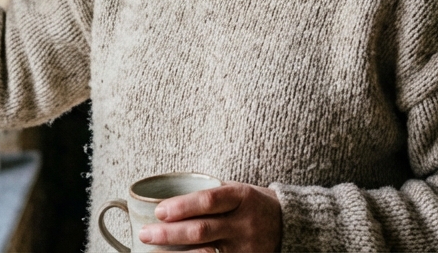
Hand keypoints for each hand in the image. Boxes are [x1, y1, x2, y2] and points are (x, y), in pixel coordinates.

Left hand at [138, 182, 281, 252]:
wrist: (291, 223)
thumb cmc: (254, 204)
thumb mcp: (238, 191)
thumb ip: (212, 196)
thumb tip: (169, 200)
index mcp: (242, 196)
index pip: (208, 200)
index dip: (182, 206)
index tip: (158, 211)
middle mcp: (244, 223)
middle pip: (202, 230)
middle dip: (169, 234)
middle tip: (145, 233)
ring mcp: (246, 247)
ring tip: (152, 252)